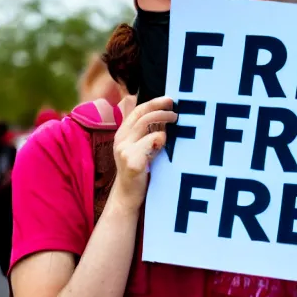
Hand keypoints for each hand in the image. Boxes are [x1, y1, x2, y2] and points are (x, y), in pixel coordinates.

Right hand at [111, 96, 176, 212]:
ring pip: (144, 126)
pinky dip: (159, 139)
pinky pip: (149, 143)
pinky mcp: (132, 163)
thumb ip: (146, 132)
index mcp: (122, 135)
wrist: (128, 196)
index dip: (153, 102)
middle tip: (176, 112)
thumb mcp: (141, 148)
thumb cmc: (139, 171)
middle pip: (141, 115)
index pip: (137, 111)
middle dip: (160, 109)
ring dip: (163, 121)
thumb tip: (162, 116)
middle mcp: (120, 141)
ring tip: (175, 122)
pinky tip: (164, 144)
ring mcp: (124, 151)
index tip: (170, 99)